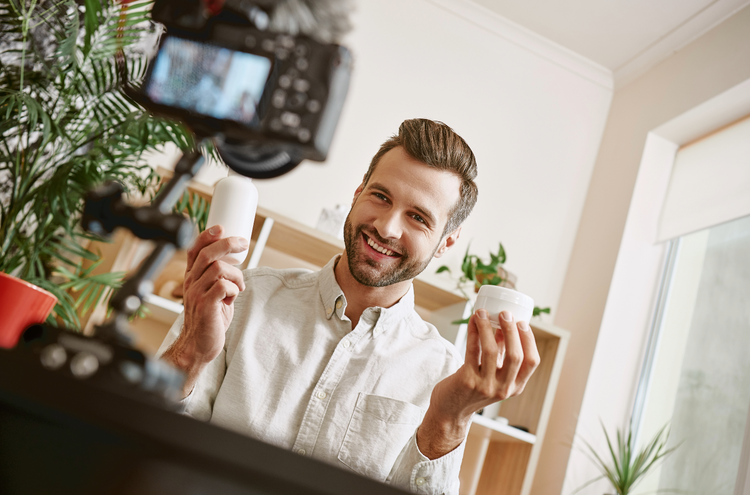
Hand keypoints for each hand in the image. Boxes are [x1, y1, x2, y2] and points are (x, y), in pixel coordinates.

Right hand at [162, 225, 247, 391]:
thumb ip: (219, 278)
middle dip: (228, 244)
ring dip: (236, 276)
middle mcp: (191, 283)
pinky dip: (234, 289)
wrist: (198, 345)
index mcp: (192, 278)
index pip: (194, 251)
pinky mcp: (206, 305)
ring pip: (218, 269)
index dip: (206, 236)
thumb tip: (235, 263)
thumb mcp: (212, 294)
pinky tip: (233, 298)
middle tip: (244, 244)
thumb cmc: (209, 320)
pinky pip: (223, 286)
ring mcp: (197, 294)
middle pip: (207, 254)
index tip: (220, 228)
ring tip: (239, 287)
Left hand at [417, 308, 539, 458]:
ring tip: (482, 313)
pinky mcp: (467, 381)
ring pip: (491, 351)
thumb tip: (504, 326)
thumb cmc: (473, 389)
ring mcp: (485, 386)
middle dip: (511, 330)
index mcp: (515, 387)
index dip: (529, 340)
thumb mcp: (494, 375)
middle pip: (515, 355)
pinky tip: (472, 322)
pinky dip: (473, 333)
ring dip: (487, 327)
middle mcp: (503, 388)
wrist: (450, 411)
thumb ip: (501, 354)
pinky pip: (472, 351)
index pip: (532, 362)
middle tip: (505, 313)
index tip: (522, 322)